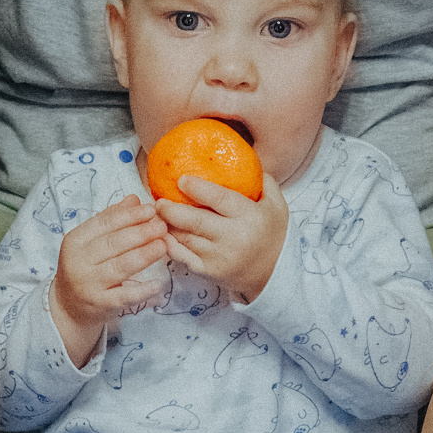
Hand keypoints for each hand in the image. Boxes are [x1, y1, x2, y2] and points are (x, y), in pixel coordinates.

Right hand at [49, 194, 169, 362]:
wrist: (67, 305)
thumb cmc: (84, 267)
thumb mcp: (90, 241)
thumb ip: (110, 220)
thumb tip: (134, 199)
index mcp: (76, 240)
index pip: (104, 223)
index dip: (129, 215)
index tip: (151, 209)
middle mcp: (79, 261)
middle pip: (113, 243)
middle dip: (141, 232)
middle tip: (162, 226)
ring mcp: (89, 284)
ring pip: (120, 267)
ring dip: (144, 255)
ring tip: (163, 245)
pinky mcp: (100, 304)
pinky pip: (124, 297)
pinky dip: (142, 290)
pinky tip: (158, 284)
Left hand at [158, 173, 288, 303]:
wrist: (274, 273)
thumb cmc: (273, 234)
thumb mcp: (277, 206)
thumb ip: (264, 182)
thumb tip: (245, 159)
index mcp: (249, 217)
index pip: (220, 199)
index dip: (198, 188)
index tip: (181, 180)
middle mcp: (233, 238)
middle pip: (196, 221)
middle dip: (172, 210)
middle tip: (158, 200)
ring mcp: (218, 257)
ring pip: (185, 238)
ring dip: (166, 225)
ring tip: (155, 214)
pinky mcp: (208, 271)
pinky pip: (182, 256)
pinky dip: (169, 244)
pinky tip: (161, 233)